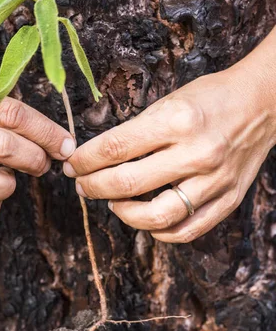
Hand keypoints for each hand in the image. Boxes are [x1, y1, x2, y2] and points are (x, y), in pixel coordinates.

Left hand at [64, 53, 275, 242]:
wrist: (263, 103)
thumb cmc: (211, 98)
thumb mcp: (170, 101)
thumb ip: (137, 131)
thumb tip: (98, 158)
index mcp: (177, 120)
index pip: (115, 148)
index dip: (85, 160)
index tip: (73, 164)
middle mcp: (197, 153)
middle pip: (127, 183)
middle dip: (93, 186)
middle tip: (82, 185)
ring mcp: (215, 180)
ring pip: (156, 216)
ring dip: (123, 213)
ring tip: (112, 203)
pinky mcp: (228, 199)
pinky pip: (188, 230)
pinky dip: (160, 232)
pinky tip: (145, 221)